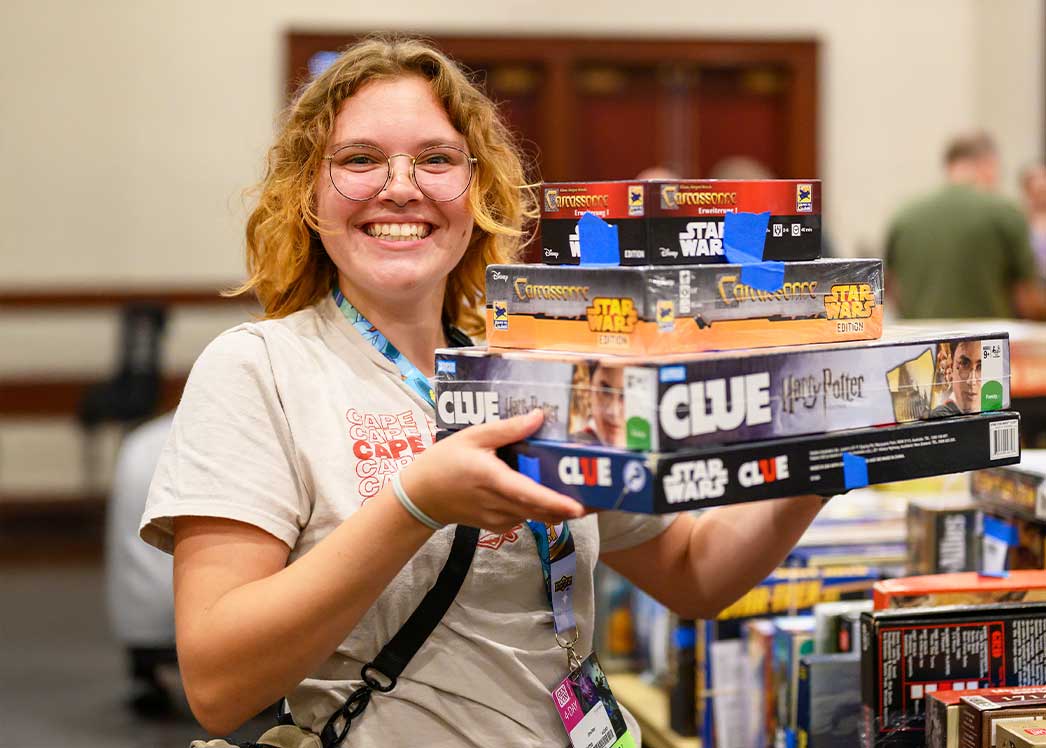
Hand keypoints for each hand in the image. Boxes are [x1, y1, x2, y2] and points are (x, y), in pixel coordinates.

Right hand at [400, 409, 584, 532]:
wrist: (421, 497)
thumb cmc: (444, 462)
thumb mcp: (473, 436)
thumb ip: (508, 429)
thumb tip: (539, 417)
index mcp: (493, 481)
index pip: (529, 495)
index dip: (556, 502)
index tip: (580, 506)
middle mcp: (499, 505)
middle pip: (544, 512)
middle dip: (572, 505)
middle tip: (600, 493)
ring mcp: (499, 520)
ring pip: (538, 517)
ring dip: (558, 506)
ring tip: (580, 489)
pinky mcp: (498, 526)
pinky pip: (527, 517)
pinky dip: (539, 507)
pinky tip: (545, 490)